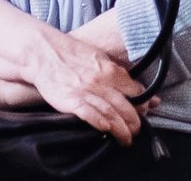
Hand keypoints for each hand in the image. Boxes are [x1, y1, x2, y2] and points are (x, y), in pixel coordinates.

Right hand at [22, 29, 145, 143]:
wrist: (43, 52)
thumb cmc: (70, 53)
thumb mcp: (98, 57)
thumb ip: (115, 71)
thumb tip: (133, 85)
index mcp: (109, 70)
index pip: (134, 90)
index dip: (143, 104)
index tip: (147, 112)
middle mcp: (100, 81)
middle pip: (125, 105)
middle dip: (134, 121)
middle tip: (137, 130)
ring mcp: (85, 91)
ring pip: (110, 112)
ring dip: (121, 129)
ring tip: (126, 139)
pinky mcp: (70, 100)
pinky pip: (87, 113)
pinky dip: (98, 121)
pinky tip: (105, 129)